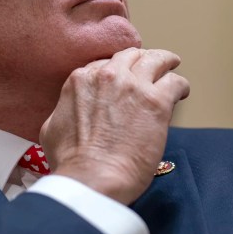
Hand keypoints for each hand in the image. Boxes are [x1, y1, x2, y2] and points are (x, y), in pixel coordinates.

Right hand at [40, 48, 188, 204]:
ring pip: (156, 60)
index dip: (117, 71)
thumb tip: (66, 114)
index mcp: (81, 80)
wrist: (92, 177)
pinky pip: (175, 82)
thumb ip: (63, 112)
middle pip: (130, 56)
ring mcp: (133, 86)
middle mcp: (107, 76)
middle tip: (150, 67)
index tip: (124, 78)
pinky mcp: (156, 102)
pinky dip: (180, 86)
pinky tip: (181, 93)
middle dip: (140, 60)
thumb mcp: (51, 129)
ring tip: (171, 66)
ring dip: (165, 62)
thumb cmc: (71, 161)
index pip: (104, 64)